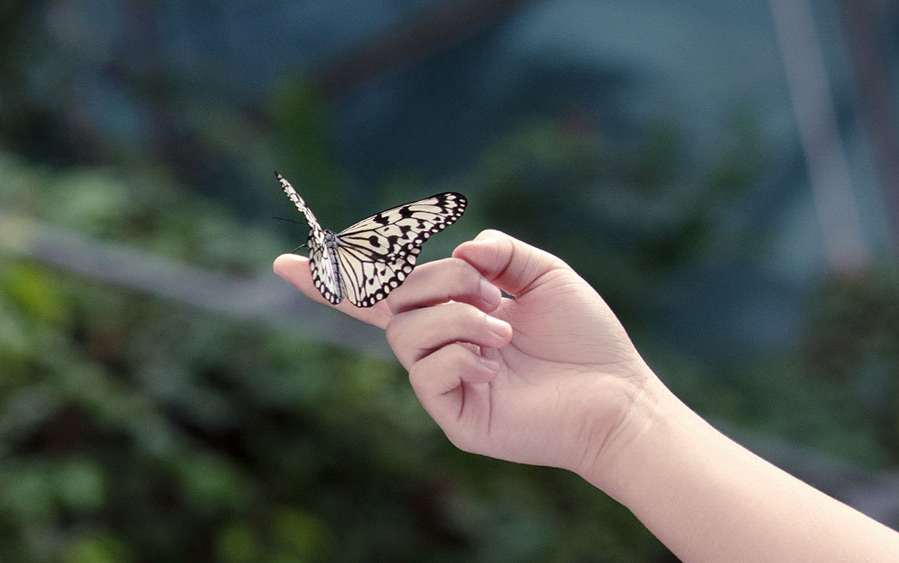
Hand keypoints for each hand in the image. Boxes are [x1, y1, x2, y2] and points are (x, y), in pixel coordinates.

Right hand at [273, 229, 670, 472]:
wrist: (615, 395)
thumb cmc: (586, 339)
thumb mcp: (545, 274)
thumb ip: (500, 251)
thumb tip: (460, 252)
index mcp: (452, 314)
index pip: (381, 295)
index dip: (334, 279)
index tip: (283, 262)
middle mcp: (438, 348)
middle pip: (393, 302)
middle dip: (438, 283)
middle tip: (493, 291)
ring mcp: (442, 384)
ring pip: (408, 334)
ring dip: (458, 319)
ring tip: (503, 330)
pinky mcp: (453, 416)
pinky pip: (426, 373)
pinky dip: (461, 357)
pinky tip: (496, 367)